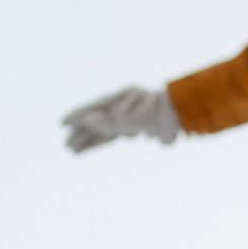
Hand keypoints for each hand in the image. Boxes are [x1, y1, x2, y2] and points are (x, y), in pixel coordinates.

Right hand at [62, 85, 179, 153]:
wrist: (185, 118)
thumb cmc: (164, 115)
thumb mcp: (137, 119)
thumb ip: (112, 121)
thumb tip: (89, 121)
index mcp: (123, 98)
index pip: (95, 108)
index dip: (78, 116)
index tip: (62, 123)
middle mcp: (124, 106)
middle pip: (97, 120)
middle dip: (82, 133)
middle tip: (66, 146)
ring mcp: (129, 116)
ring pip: (103, 130)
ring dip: (88, 140)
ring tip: (72, 150)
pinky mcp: (135, 127)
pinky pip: (113, 135)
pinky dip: (101, 142)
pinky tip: (88, 148)